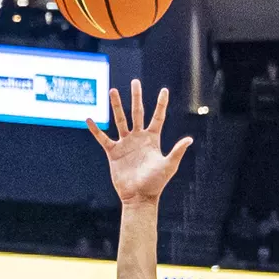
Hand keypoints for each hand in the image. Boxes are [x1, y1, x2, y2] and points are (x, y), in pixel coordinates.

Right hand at [87, 80, 192, 205]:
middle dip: (136, 97)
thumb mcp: (169, 166)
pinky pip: (103, 138)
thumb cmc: (156, 183)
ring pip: (120, 121)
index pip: (158, 117)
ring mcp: (126, 144)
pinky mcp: (114, 152)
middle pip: (137, 113)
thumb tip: (190, 139)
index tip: (164, 90)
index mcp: (153, 139)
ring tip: (113, 90)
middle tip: (135, 81)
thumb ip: (177, 151)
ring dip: (116, 106)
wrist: (139, 196)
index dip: (161, 104)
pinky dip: (96, 129)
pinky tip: (89, 119)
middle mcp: (139, 138)